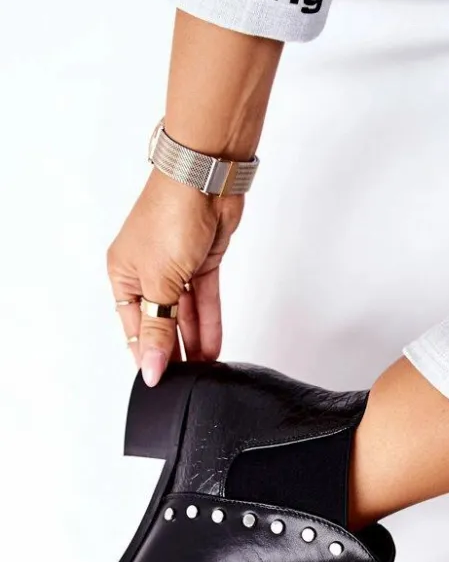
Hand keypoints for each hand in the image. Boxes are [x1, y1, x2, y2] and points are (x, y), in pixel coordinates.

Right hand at [107, 170, 244, 386]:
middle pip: (161, 322)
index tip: (160, 382)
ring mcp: (176, 268)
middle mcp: (147, 272)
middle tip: (186, 381)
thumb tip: (150, 368)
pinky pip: (204, 301)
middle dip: (173, 351)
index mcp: (123, 275)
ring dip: (194, 341)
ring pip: (185, 314)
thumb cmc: (169, 216)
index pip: (135, 327)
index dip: (147, 355)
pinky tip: (213, 348)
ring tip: (203, 372)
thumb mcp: (159, 282)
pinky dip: (209, 323)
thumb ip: (158, 329)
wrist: (205, 179)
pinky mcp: (201, 264)